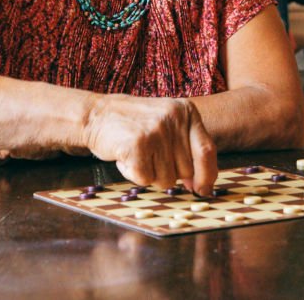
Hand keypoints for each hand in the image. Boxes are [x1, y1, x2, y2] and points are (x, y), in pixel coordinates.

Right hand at [84, 95, 217, 195]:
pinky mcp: (138, 144)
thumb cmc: (134, 126)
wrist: (96, 114)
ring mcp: (157, 131)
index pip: (207, 150)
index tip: (203, 190)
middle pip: (186, 171)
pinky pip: (145, 179)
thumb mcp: (167, 125)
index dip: (207, 175)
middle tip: (150, 156)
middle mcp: (175, 118)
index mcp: (186, 112)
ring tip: (137, 153)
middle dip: (168, 173)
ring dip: (149, 174)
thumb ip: (186, 149)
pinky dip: (133, 174)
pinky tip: (125, 156)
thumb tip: (202, 186)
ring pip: (166, 179)